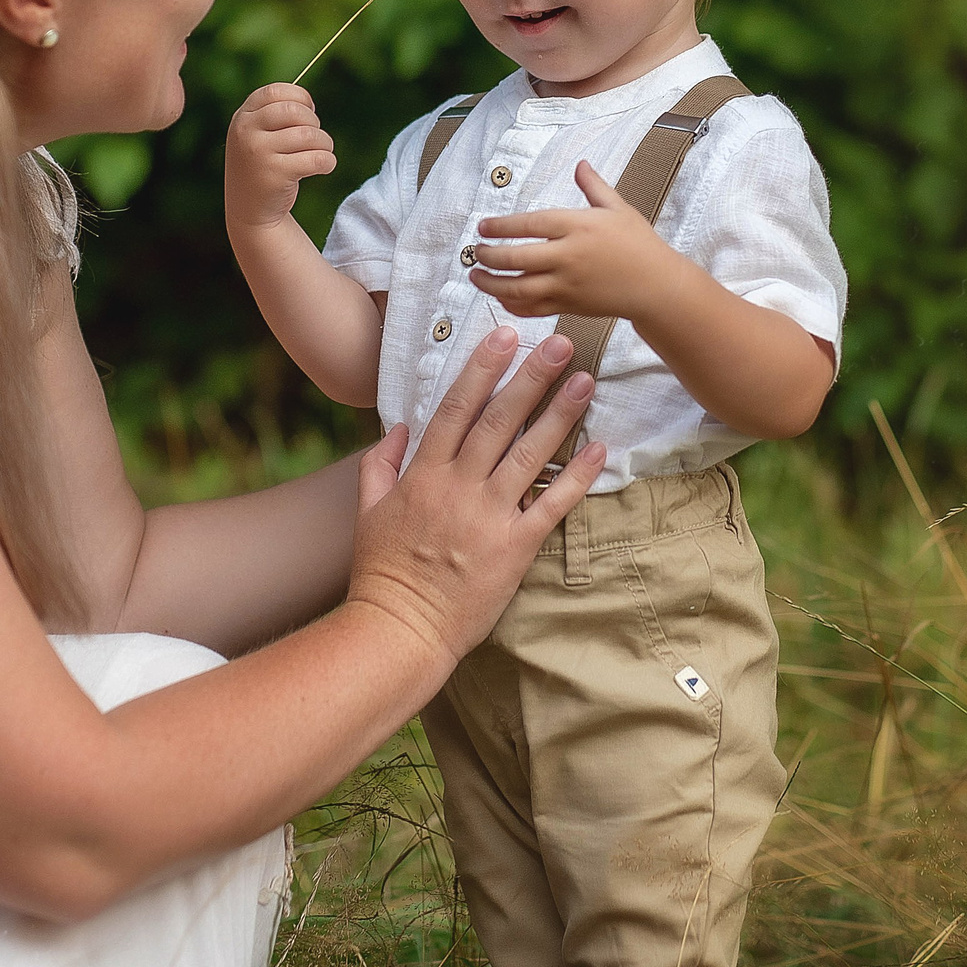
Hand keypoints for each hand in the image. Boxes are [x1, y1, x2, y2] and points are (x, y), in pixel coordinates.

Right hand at [226, 84, 336, 228]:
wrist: (249, 211)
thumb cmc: (261, 166)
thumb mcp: (256, 135)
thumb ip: (275, 114)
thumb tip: (308, 102)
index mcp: (242, 117)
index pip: (276, 91)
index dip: (300, 98)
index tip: (308, 112)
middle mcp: (246, 132)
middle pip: (295, 111)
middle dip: (314, 123)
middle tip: (315, 138)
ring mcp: (259, 153)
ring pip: (309, 135)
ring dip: (325, 144)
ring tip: (321, 153)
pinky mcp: (275, 175)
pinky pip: (317, 158)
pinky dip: (328, 161)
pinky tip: (323, 167)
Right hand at [346, 328, 603, 662]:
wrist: (400, 628)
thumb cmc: (382, 572)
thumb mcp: (368, 510)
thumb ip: (379, 464)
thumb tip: (397, 427)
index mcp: (423, 474)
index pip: (456, 408)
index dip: (481, 370)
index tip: (503, 337)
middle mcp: (459, 487)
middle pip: (499, 420)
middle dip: (530, 377)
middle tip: (558, 343)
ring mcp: (489, 516)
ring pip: (529, 454)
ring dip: (558, 414)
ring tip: (583, 381)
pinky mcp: (515, 548)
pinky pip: (551, 504)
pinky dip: (577, 476)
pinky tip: (599, 449)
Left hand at [469, 160, 686, 318]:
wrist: (657, 286)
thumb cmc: (639, 244)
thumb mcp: (618, 208)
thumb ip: (593, 186)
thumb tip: (580, 163)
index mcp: (578, 227)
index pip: (530, 224)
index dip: (501, 226)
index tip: (482, 227)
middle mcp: (569, 256)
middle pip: (516, 258)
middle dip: (488, 256)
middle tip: (475, 252)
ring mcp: (568, 284)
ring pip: (519, 288)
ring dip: (491, 284)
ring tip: (476, 276)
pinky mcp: (570, 306)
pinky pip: (533, 309)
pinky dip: (512, 305)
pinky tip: (501, 297)